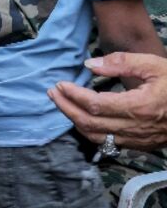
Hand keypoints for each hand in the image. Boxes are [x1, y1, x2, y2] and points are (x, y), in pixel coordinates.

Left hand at [50, 52, 166, 150]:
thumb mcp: (154, 65)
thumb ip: (121, 62)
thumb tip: (89, 65)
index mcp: (140, 107)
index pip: (95, 105)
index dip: (73, 96)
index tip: (60, 84)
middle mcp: (137, 128)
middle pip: (90, 124)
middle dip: (66, 108)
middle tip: (53, 93)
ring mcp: (139, 140)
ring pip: (97, 137)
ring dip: (74, 121)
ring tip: (62, 104)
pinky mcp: (142, 145)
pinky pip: (108, 142)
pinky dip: (90, 131)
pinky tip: (82, 118)